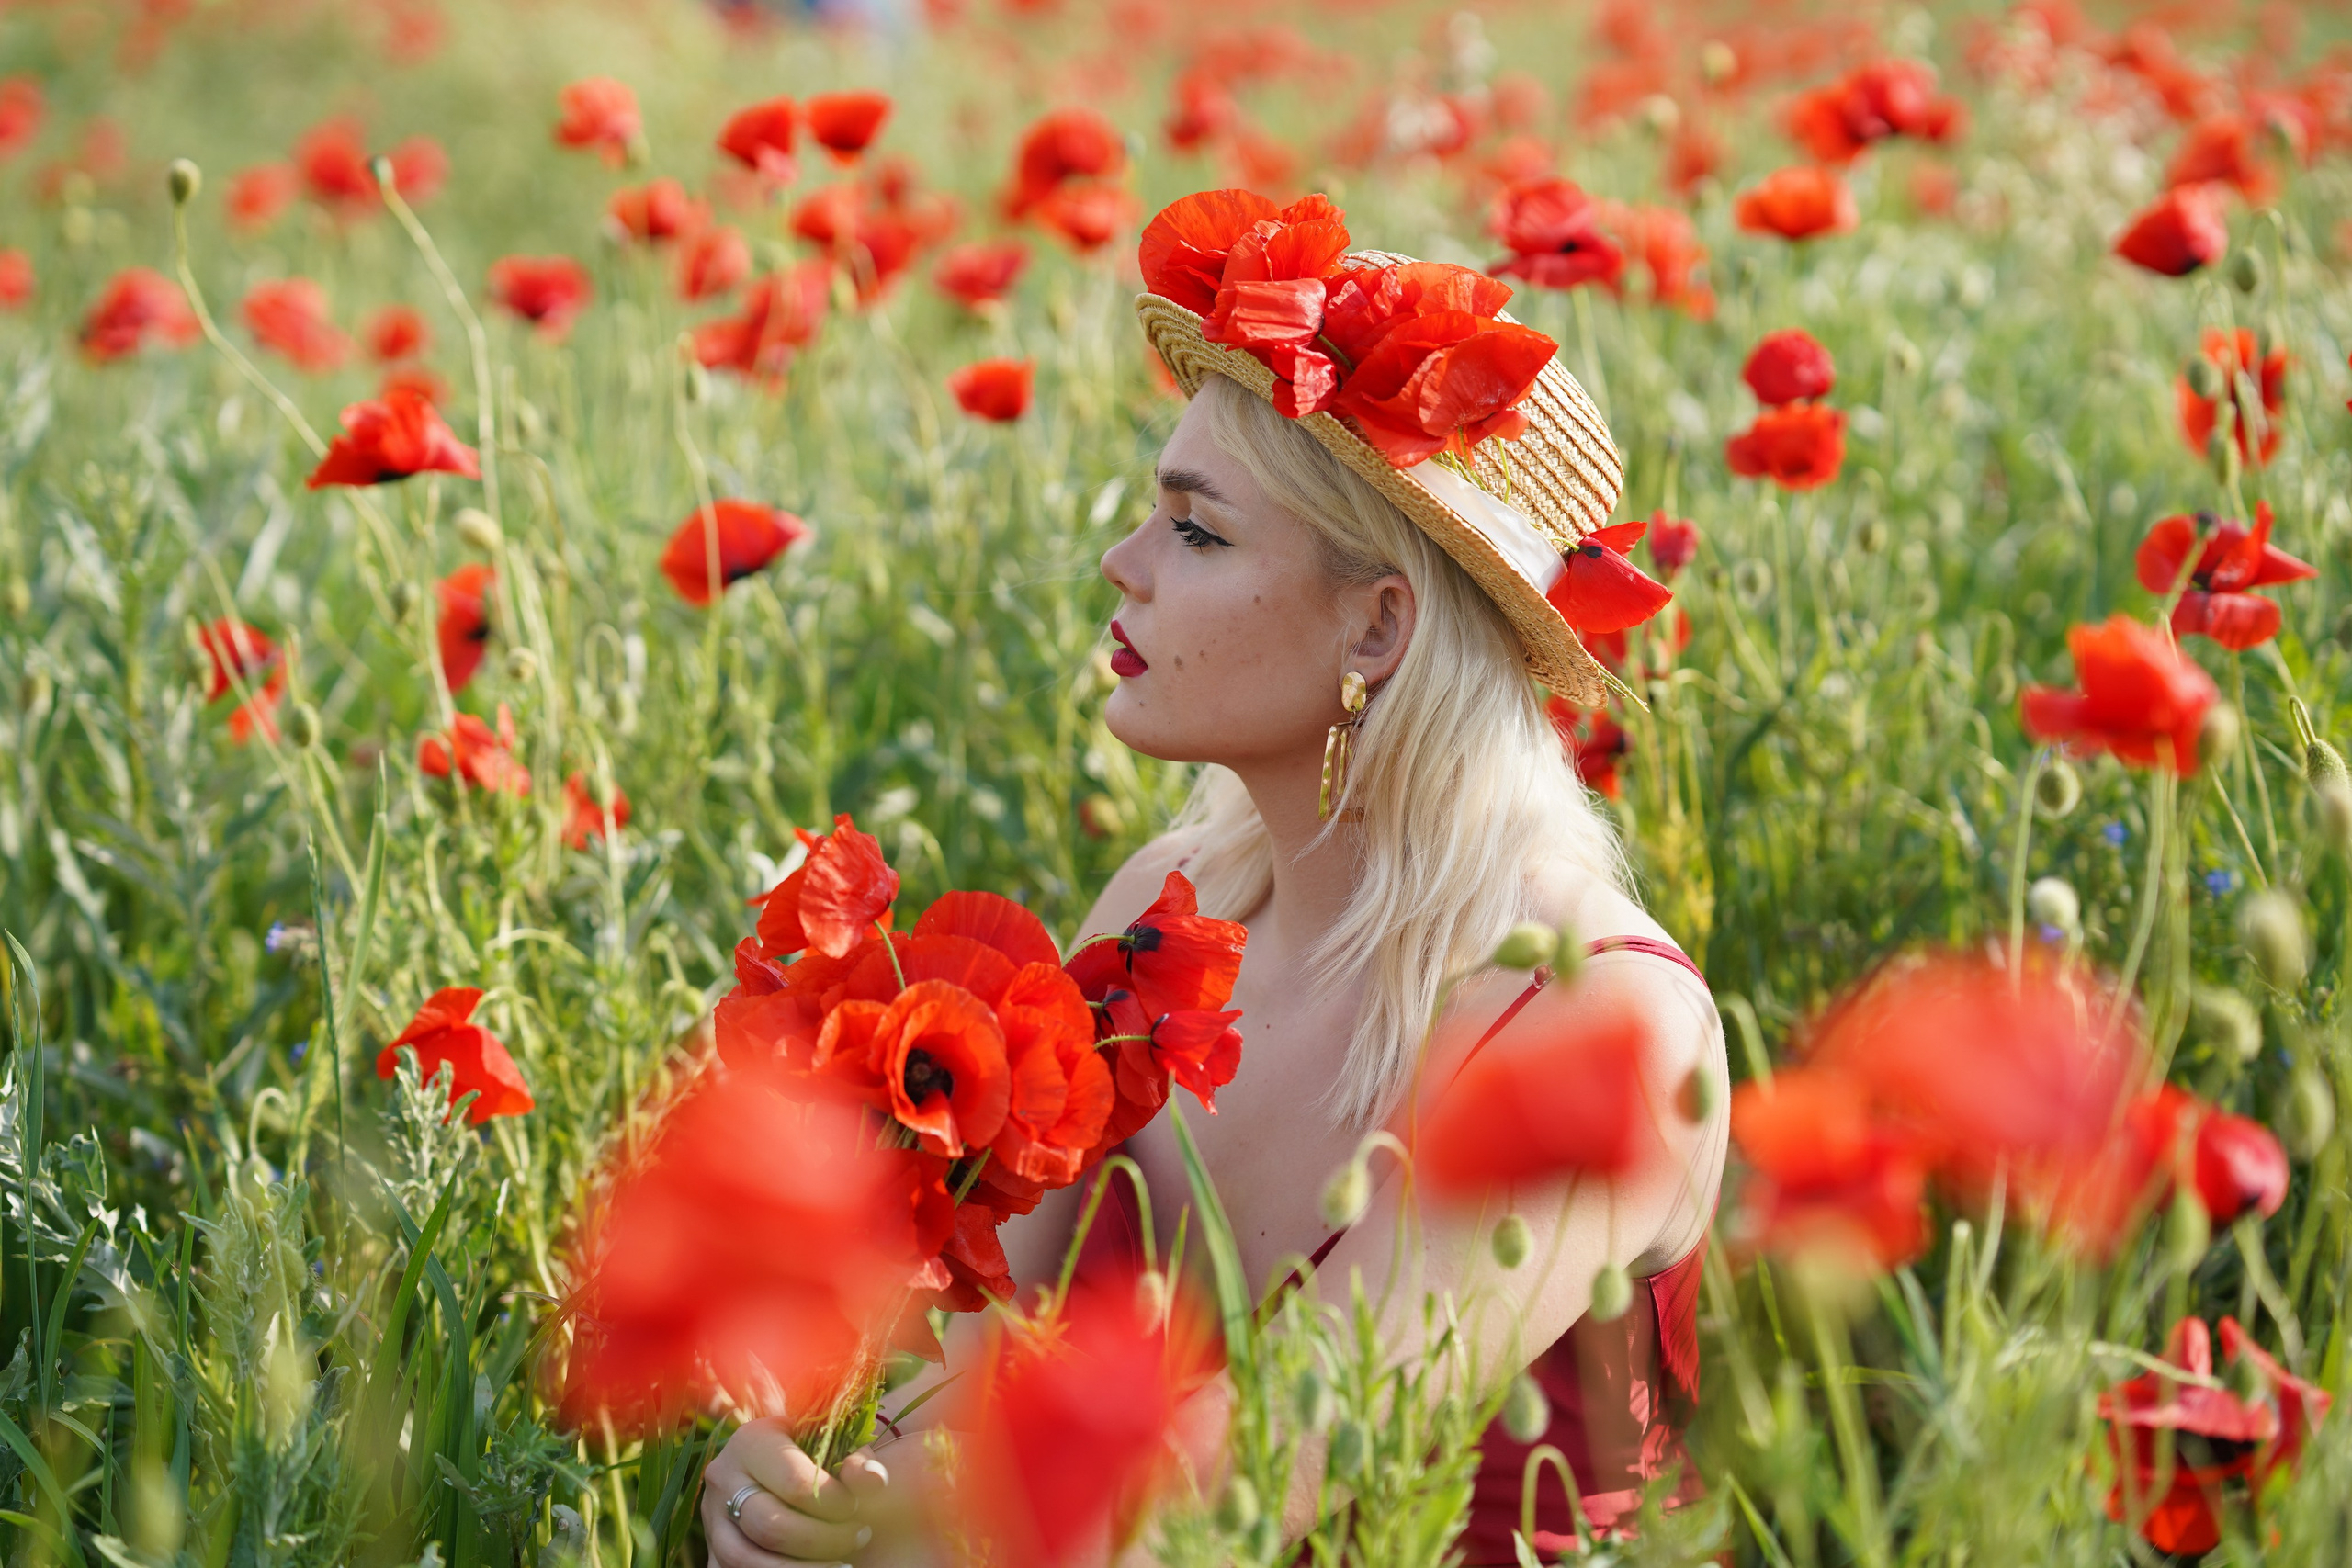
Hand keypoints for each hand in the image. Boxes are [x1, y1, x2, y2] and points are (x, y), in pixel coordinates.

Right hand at [701, 1418, 889, 1566]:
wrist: (776, 1464)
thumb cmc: (814, 1449)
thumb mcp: (835, 1443)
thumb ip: (856, 1460)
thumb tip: (874, 1481)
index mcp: (751, 1441)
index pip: (795, 1483)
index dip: (834, 1503)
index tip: (857, 1508)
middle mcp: (723, 1477)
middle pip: (771, 1526)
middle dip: (823, 1540)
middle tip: (859, 1536)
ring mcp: (712, 1518)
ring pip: (749, 1559)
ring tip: (842, 1565)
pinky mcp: (712, 1550)